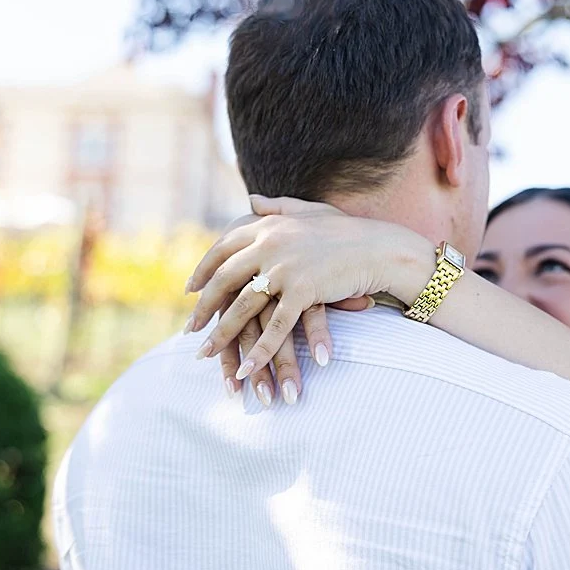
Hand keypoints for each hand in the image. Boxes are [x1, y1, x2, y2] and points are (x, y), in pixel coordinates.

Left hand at [184, 195, 423, 385]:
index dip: (203, 271)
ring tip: (204, 355)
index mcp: (266, 225)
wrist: (380, 247)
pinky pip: (276, 328)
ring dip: (221, 335)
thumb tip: (251, 200)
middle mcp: (268, 244)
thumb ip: (276, 207)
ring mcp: (284, 268)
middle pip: (224, 280)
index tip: (189, 290)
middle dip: (204, 308)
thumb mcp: (307, 212)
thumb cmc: (346, 231)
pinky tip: (245, 369)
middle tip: (189, 329)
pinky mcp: (303, 291)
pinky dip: (259, 352)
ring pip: (243, 307)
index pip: (222, 250)